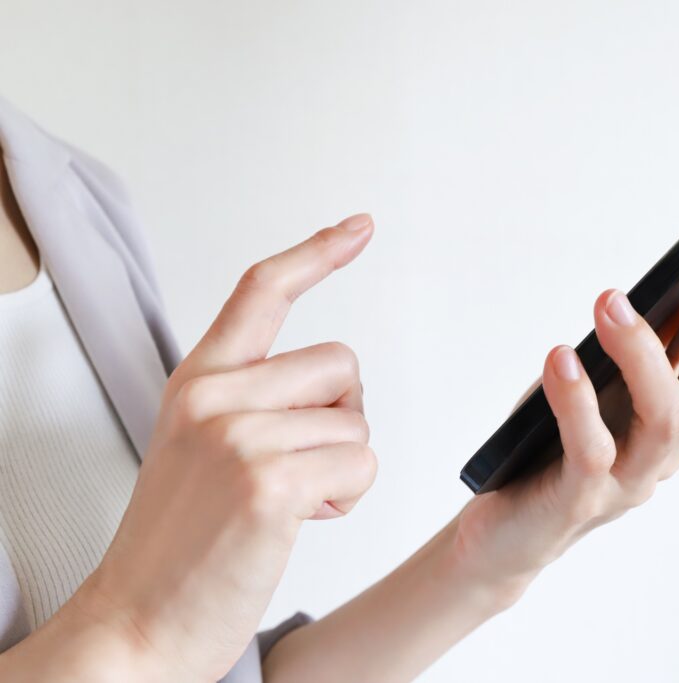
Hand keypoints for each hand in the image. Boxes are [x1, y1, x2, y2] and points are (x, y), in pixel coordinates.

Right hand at [60, 214, 377, 680]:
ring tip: (286, 503)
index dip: (317, 252)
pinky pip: (360, 467)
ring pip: (356, 424)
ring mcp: (239, 436)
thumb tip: (328, 382)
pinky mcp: (269, 482)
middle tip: (298, 466)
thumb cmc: (180, 543)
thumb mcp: (199, 446)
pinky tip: (299, 521)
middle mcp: (214, 396)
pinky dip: (346, 500)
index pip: (262, 290)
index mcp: (197, 380)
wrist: (139, 623)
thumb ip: (249, 398)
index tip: (358, 227)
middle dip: (340, 420)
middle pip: (342, 366)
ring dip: (341, 469)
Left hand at [452, 209, 678, 596]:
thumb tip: (642, 285)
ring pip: (666, 416)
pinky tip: (559, 358)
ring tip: (610, 300)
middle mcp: (666, 446)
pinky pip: (591, 450)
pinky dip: (576, 400)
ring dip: (644, 351)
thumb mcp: (593, 387)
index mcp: (677, 412)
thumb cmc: (546, 450)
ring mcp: (630, 477)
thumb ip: (625, 350)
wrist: (507, 535)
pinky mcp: (580, 500)